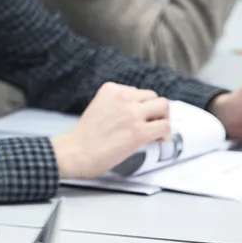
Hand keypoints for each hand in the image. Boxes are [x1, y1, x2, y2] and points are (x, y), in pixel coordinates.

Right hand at [50, 82, 171, 178]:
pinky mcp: (139, 131)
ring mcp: (132, 113)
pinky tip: (158, 140)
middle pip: (153, 97)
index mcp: (111, 89)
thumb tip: (134, 115)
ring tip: (156, 130)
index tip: (136, 116)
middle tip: (151, 123)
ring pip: (164, 106)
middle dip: (154, 110)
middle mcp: (123, 97)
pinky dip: (165, 134)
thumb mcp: (98, 107)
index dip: (140, 105)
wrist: (75, 152)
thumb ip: (115, 105)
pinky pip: (165, 126)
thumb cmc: (84, 137)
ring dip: (163, 118)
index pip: (136, 91)